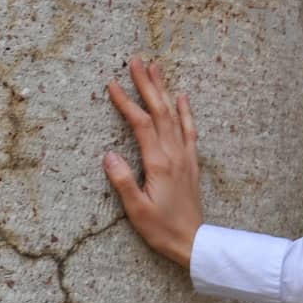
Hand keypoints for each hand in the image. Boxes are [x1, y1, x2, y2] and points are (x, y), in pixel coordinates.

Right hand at [102, 56, 203, 268]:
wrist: (193, 242)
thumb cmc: (161, 228)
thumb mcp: (136, 210)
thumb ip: (123, 181)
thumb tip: (108, 155)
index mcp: (159, 163)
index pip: (141, 124)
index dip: (126, 102)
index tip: (112, 84)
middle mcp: (174, 154)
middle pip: (160, 111)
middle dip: (147, 84)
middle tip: (136, 61)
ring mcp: (185, 156)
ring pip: (175, 116)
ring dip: (164, 90)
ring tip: (156, 68)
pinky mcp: (191, 162)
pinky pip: (190, 130)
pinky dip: (186, 111)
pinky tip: (181, 97)